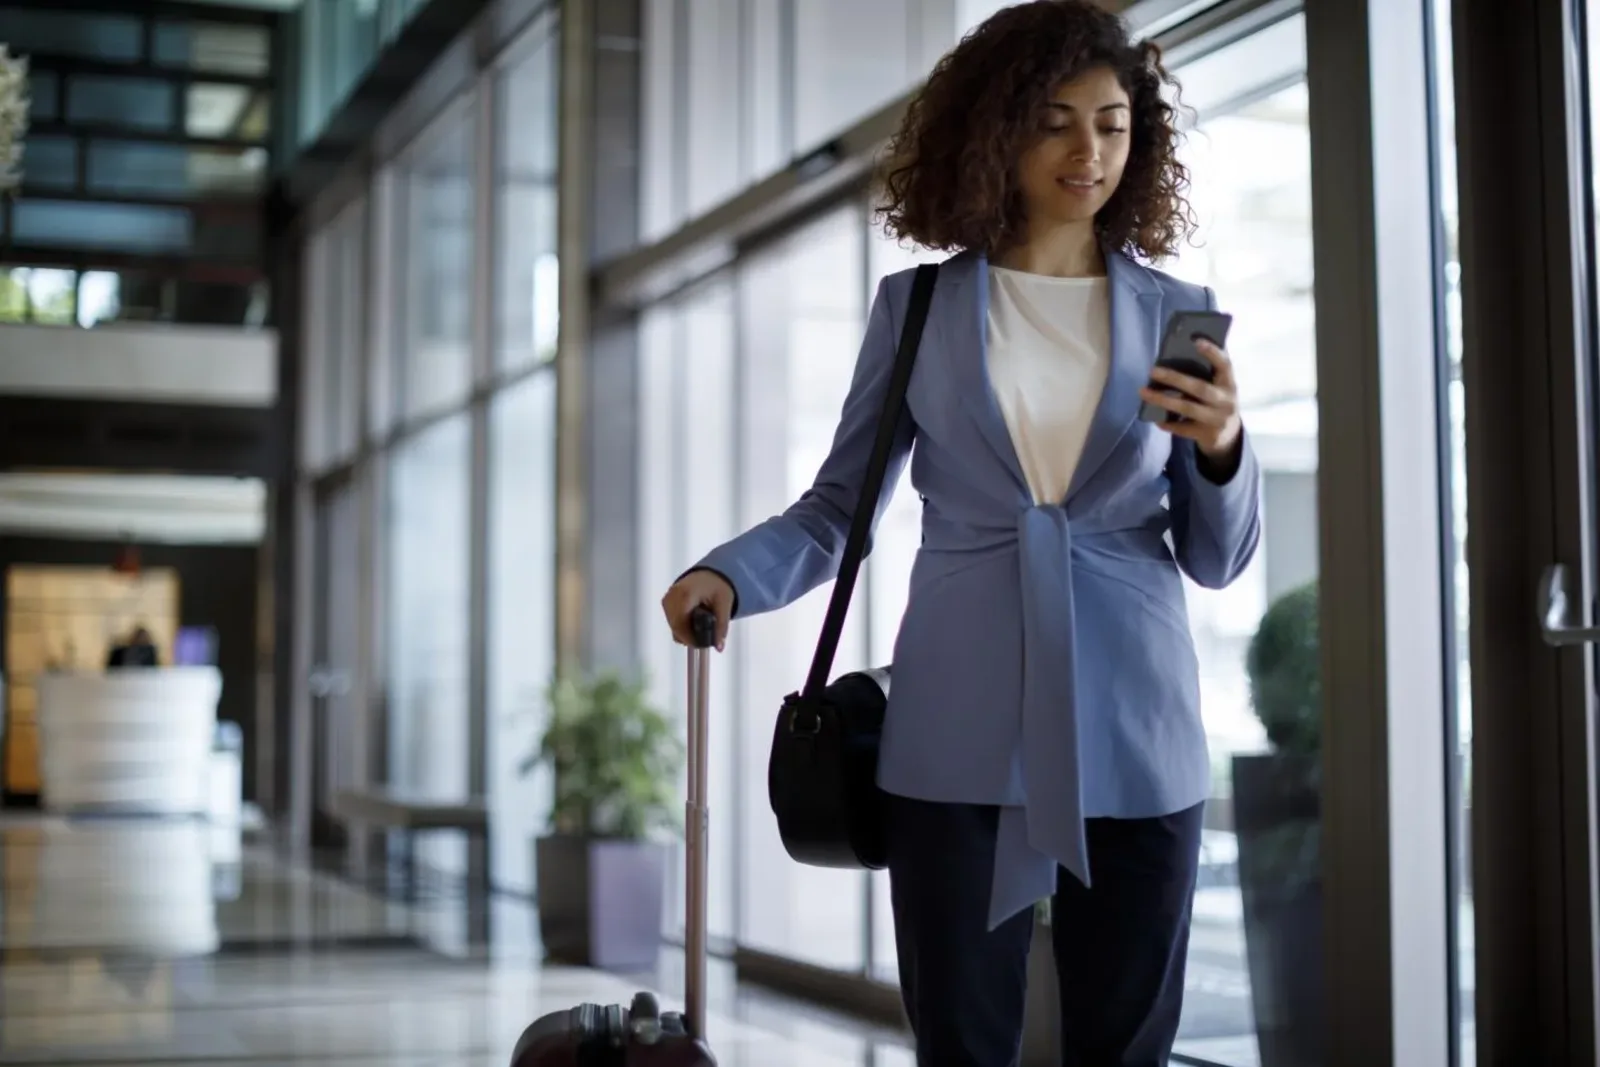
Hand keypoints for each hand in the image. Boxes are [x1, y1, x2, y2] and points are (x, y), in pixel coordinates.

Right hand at [661, 569, 734, 651]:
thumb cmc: (717, 586)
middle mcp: (673, 595)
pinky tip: (692, 623)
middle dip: (688, 637)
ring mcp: (668, 598)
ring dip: (685, 632)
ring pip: (672, 626)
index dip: (689, 637)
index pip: (680, 622)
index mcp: (686, 593)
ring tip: (700, 629)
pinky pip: (671, 621)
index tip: (700, 644)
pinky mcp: (666, 602)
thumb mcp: (724, 604)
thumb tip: (719, 647)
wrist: (709, 574)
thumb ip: (721, 626)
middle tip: (702, 640)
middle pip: (675, 626)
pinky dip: (681, 626)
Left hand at [1138, 338, 1242, 460]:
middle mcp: (1226, 401)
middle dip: (1175, 379)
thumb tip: (1180, 352)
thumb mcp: (1220, 388)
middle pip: (1199, 388)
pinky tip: (1155, 418)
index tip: (1196, 341)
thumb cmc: (1217, 403)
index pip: (1225, 365)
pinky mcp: (1207, 435)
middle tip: (1153, 371)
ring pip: (1187, 408)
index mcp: (1229, 384)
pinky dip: (1168, 424)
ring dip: (1163, 400)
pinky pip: (1183, 429)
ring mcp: (1217, 420)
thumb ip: (1207, 375)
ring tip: (1143, 392)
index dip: (1213, 353)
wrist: (1229, 436)